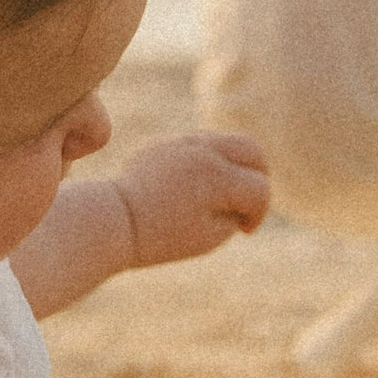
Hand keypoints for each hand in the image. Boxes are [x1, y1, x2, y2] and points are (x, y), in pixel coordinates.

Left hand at [114, 130, 269, 270]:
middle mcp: (204, 151)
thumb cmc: (165, 236)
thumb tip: (249, 195)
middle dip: (258, 177)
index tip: (244, 230)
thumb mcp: (212, 235)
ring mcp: (185, 142)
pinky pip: (205, 142)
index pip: (260, 187)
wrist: (117, 220)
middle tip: (247, 203)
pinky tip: (203, 186)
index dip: (258, 213)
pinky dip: (214, 160)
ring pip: (230, 140)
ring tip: (225, 196)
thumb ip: (239, 211)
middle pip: (254, 150)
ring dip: (237, 166)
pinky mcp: (170, 143)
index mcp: (217, 177)